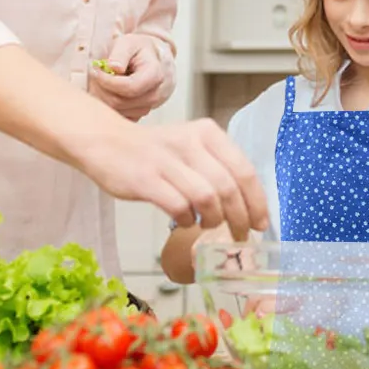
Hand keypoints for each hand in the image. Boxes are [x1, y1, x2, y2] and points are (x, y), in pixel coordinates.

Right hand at [76, 117, 269, 238]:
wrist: (107, 141)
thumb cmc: (156, 151)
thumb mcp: (191, 147)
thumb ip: (217, 168)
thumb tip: (247, 206)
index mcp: (208, 133)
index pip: (244, 169)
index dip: (257, 201)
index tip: (260, 223)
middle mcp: (191, 142)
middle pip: (228, 186)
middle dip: (239, 218)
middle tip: (239, 235)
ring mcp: (167, 160)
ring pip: (207, 197)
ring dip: (214, 220)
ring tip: (209, 227)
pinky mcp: (145, 179)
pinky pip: (178, 206)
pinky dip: (187, 220)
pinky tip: (185, 222)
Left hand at [89, 34, 172, 120]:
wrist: (156, 59)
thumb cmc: (141, 50)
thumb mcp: (130, 42)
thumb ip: (121, 53)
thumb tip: (113, 67)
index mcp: (156, 74)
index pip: (129, 87)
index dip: (107, 81)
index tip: (96, 70)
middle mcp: (157, 94)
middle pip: (121, 102)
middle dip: (102, 89)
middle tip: (94, 76)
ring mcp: (151, 107)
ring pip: (119, 112)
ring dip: (104, 98)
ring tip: (101, 82)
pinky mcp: (142, 114)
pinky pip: (120, 117)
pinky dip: (110, 107)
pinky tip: (108, 92)